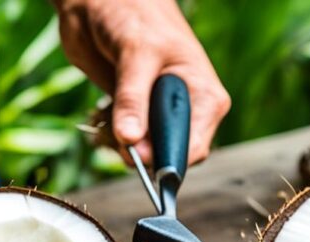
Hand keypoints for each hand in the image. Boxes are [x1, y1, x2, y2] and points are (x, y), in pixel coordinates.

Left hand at [53, 0, 230, 164]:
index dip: (165, 159)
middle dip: (140, 153)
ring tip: (110, 115)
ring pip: (145, 155)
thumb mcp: (135, 53)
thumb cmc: (133, 14)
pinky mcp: (138, 118)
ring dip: (121, 145)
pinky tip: (106, 116)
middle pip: (168, 157)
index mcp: (206, 98)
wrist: (104, 1)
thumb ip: (133, 98)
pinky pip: (127, 145)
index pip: (193, 148)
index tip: (135, 155)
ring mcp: (161, 118)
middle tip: (116, 131)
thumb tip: (131, 141)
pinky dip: (111, 138)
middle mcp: (188, 113)